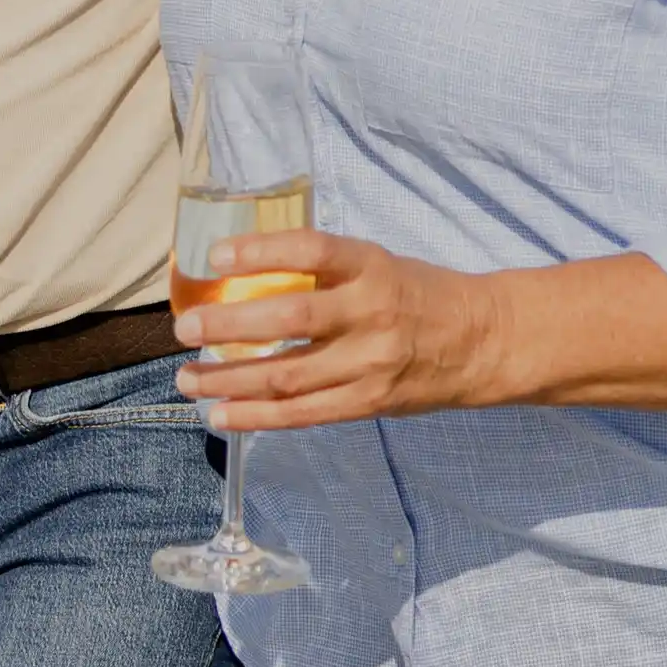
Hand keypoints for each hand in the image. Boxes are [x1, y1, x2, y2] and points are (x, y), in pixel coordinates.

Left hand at [172, 230, 505, 431]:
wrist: (481, 342)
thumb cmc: (418, 295)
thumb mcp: (378, 264)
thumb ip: (325, 271)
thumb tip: (246, 273)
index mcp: (372, 267)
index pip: (313, 250)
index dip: (262, 251)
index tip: (216, 256)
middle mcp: (371, 313)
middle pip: (290, 320)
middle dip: (228, 326)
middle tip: (184, 328)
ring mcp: (370, 363)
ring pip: (287, 376)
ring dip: (228, 379)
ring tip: (187, 378)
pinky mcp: (368, 402)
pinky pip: (303, 414)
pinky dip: (256, 416)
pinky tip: (220, 414)